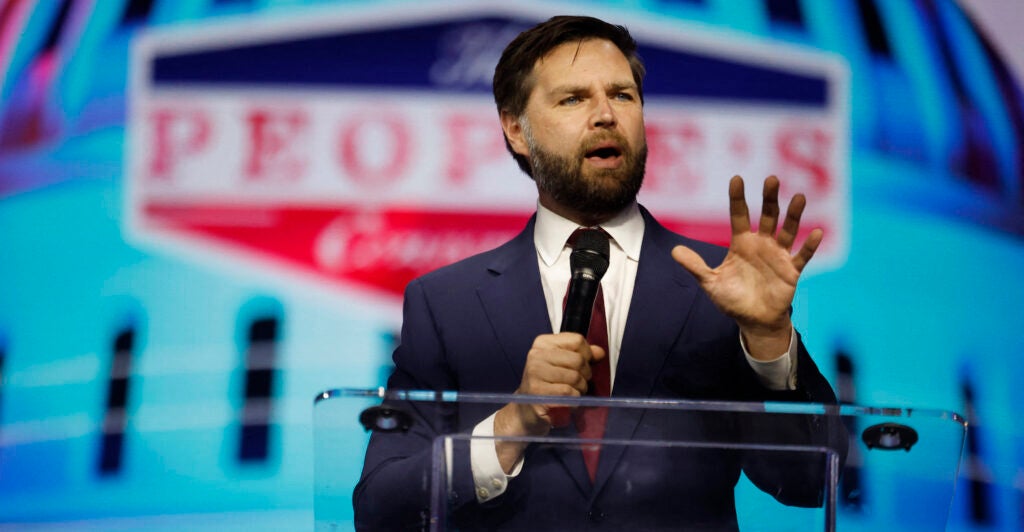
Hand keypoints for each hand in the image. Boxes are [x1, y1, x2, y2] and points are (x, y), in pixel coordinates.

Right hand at [492, 333, 605, 470]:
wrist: (527, 409)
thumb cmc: (548, 385)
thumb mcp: (562, 365)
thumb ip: (582, 355)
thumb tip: (600, 352)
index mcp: (543, 343)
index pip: (577, 340)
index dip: (588, 354)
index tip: (584, 364)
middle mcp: (536, 355)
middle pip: (578, 360)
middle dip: (586, 375)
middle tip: (580, 383)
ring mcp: (534, 373)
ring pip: (575, 378)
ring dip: (581, 389)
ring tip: (574, 393)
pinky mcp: (537, 392)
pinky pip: (569, 393)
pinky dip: (574, 399)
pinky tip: (568, 401)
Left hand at [671, 175, 821, 358]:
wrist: (753, 321)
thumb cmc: (732, 299)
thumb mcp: (710, 283)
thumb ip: (695, 266)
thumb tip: (674, 250)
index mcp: (741, 243)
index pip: (739, 215)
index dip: (738, 198)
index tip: (736, 179)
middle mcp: (761, 244)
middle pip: (767, 216)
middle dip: (769, 198)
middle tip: (772, 179)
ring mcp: (778, 256)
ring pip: (788, 230)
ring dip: (794, 215)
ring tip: (799, 198)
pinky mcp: (791, 271)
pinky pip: (802, 256)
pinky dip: (809, 245)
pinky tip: (816, 232)